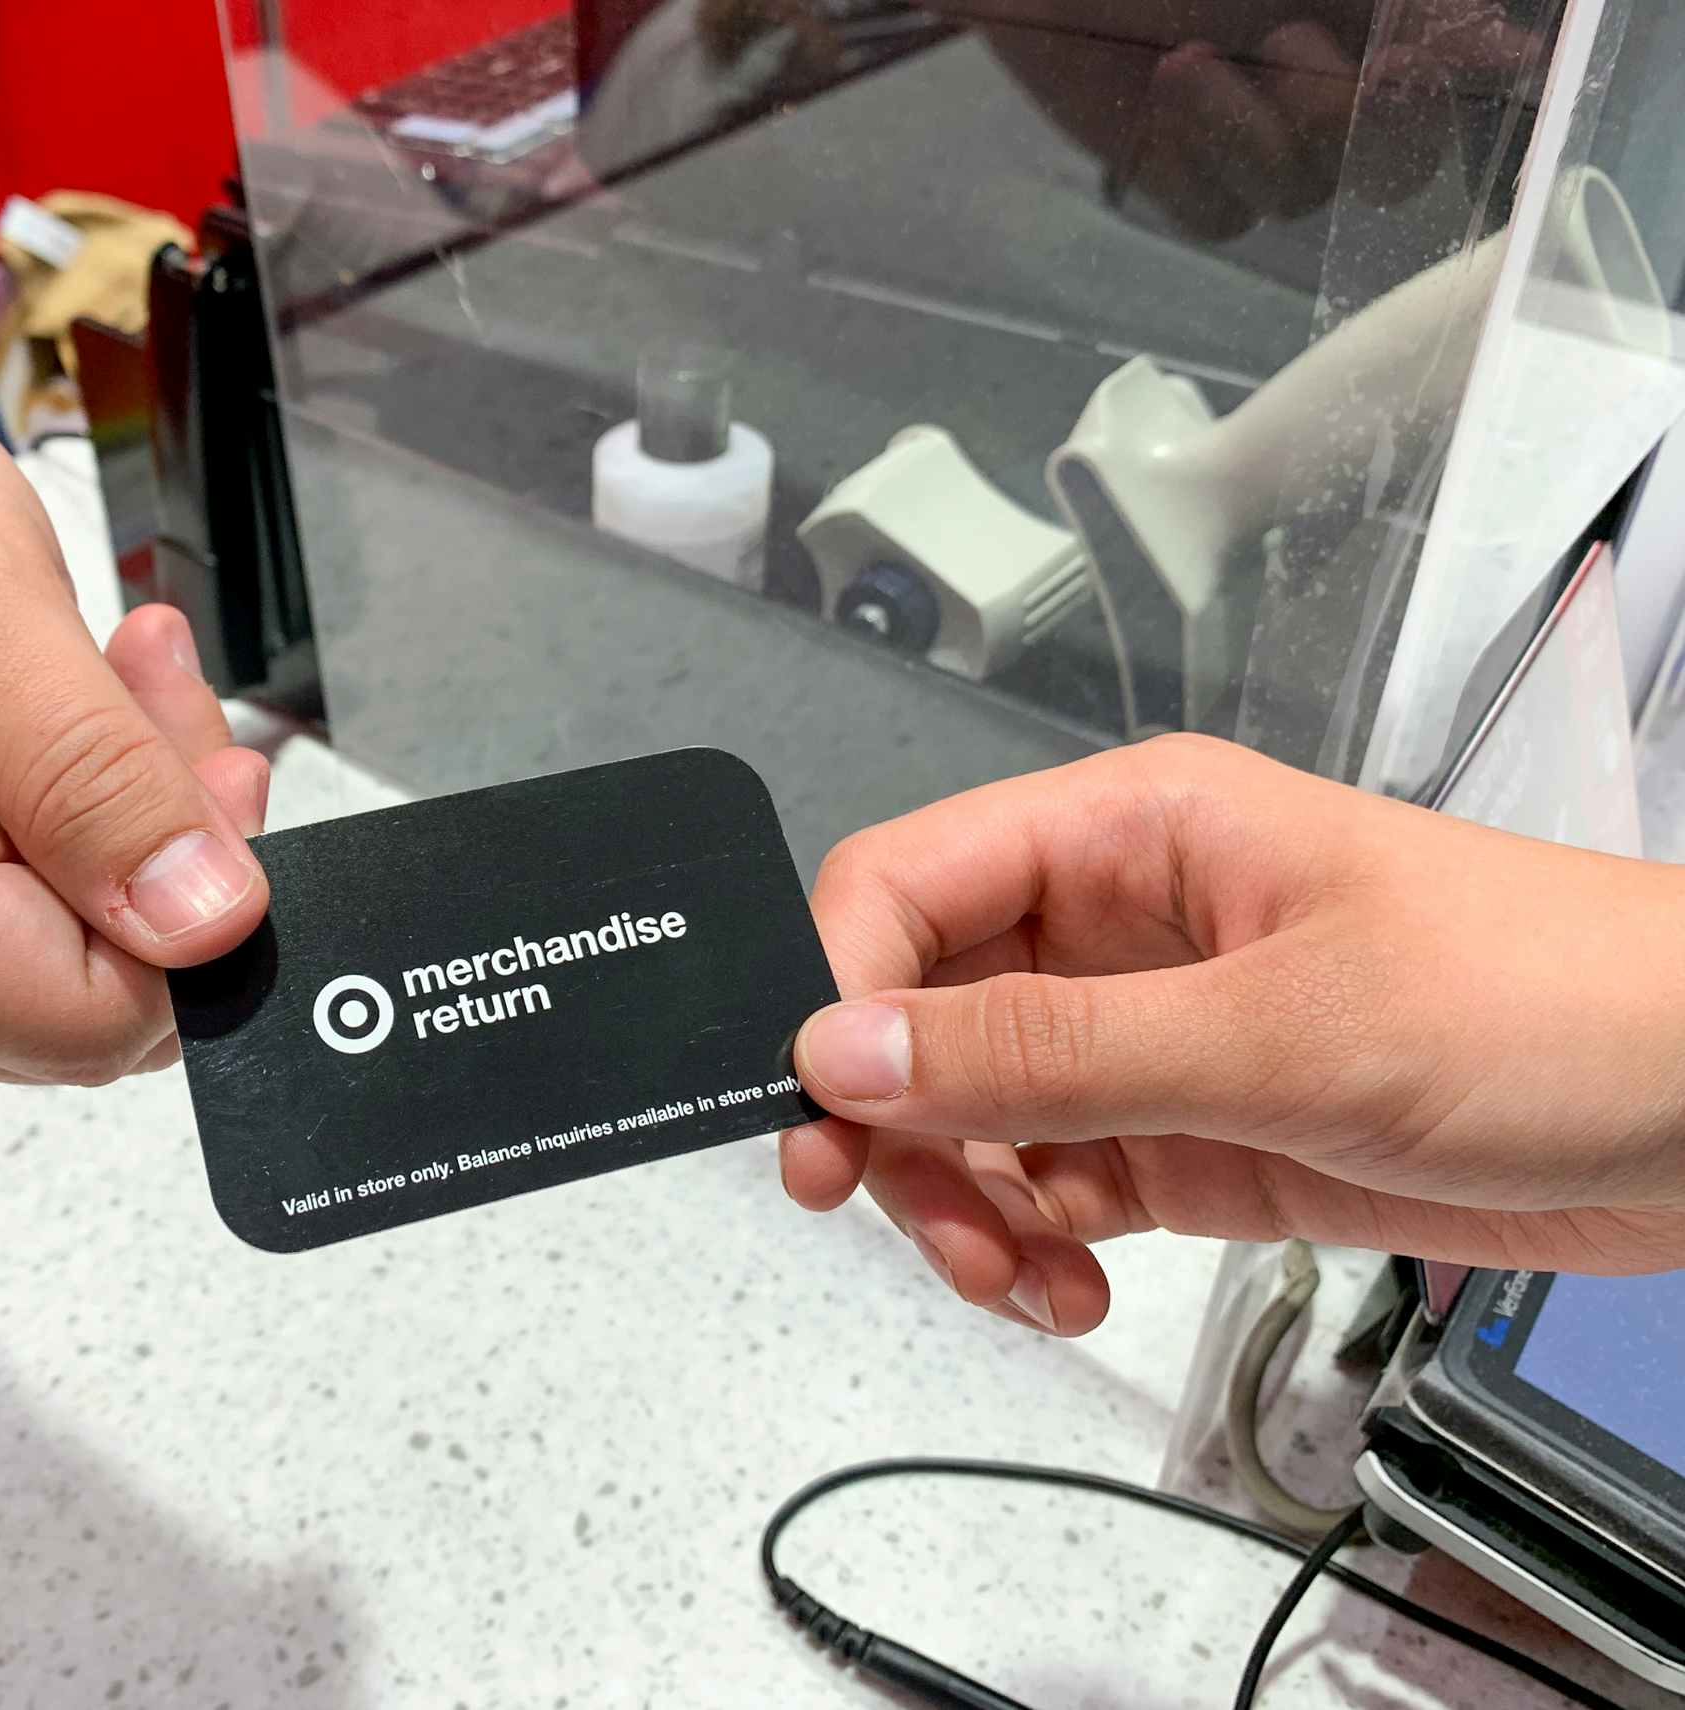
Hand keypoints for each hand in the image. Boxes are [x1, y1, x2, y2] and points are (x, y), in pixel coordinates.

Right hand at [0, 334, 269, 1080]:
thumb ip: (96, 775)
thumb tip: (211, 924)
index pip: (86, 1020)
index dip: (196, 911)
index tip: (213, 766)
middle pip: (80, 1006)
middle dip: (165, 855)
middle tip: (154, 686)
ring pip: (61, 972)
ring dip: (125, 830)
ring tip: (110, 675)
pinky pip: (12, 934)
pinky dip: (72, 833)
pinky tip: (61, 720)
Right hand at [779, 736, 1684, 1336]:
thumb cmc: (1551, 1005)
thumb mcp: (1282, 1030)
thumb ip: (1050, 1049)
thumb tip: (845, 1049)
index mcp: (1132, 831)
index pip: (907, 884)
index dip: (839, 992)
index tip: (824, 1109)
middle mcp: (1120, 924)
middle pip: (918, 1012)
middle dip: (896, 1125)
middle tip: (911, 1218)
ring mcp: (1151, 1033)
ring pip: (972, 1113)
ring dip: (962, 1205)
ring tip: (1018, 1279)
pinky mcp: (1189, 1130)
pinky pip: (1049, 1185)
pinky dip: (1032, 1248)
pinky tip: (1068, 1292)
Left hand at [979, 1, 1542, 239]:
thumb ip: (1415, 9)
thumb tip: (1513, 49)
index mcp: (1384, 21)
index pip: (1464, 91)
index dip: (1446, 98)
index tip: (1406, 64)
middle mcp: (1339, 88)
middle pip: (1394, 168)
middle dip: (1343, 118)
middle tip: (1290, 47)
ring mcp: (1263, 140)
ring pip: (1300, 193)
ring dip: (1249, 127)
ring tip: (1188, 56)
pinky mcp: (1188, 179)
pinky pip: (1223, 216)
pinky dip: (1195, 158)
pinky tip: (1162, 91)